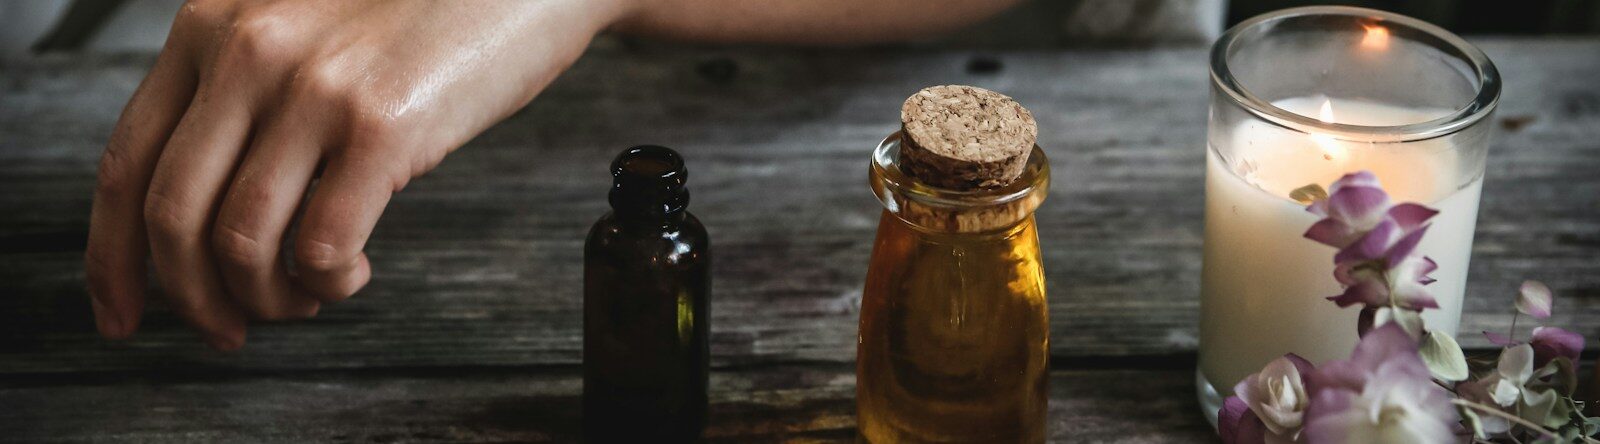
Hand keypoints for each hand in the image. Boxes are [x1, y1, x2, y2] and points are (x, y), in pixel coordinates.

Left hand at [84, 0, 624, 348]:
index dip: (114, 256)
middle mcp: (249, 50)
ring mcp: (314, 87)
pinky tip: (353, 271)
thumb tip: (214, 214)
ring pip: (240, 242)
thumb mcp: (303, 25)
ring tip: (307, 296)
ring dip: (267, 298)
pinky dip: (327, 283)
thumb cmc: (430, 7)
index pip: (126, 162)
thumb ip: (248, 90)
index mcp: (213, 25)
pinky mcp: (384, 125)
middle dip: (191, 299)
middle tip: (227, 329)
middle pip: (171, 215)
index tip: (123, 308)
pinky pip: (320, 246)